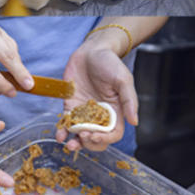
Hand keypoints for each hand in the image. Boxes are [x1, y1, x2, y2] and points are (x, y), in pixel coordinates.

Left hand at [56, 35, 136, 152]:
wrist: (92, 50)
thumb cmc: (111, 63)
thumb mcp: (123, 80)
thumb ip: (129, 101)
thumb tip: (134, 122)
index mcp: (116, 111)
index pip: (113, 133)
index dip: (105, 139)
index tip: (94, 136)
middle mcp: (100, 115)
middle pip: (97, 138)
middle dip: (89, 143)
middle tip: (82, 137)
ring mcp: (84, 112)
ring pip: (80, 134)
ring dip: (75, 142)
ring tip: (68, 143)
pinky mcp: (71, 105)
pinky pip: (66, 122)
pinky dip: (62, 131)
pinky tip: (60, 135)